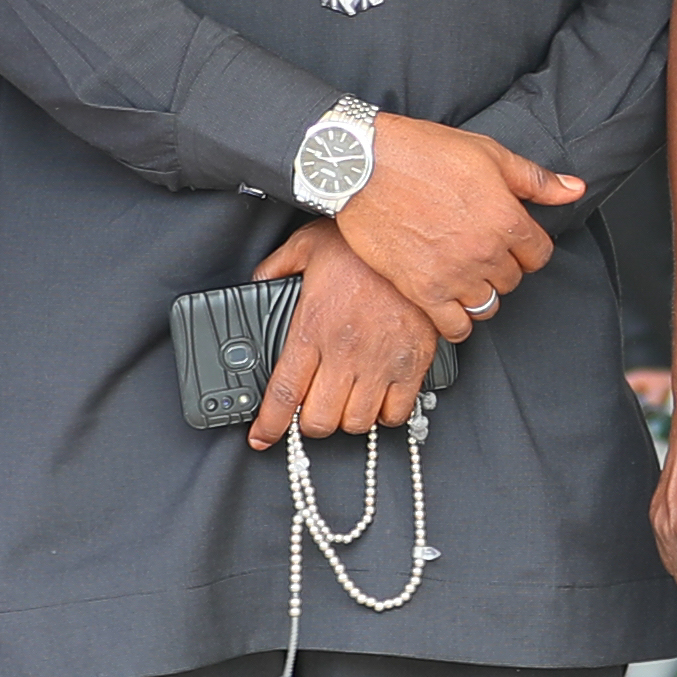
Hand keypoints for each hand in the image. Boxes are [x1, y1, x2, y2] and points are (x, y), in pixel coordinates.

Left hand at [247, 221, 439, 441]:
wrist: (415, 237)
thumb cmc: (363, 241)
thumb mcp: (306, 246)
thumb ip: (277, 268)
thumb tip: (260, 281)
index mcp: (312, 329)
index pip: (284, 394)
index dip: (269, 426)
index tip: (261, 438)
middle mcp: (344, 352)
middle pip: (319, 420)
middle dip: (311, 423)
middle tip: (312, 409)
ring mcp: (381, 361)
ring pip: (357, 422)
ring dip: (347, 418)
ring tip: (345, 401)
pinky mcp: (413, 363)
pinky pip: (397, 413)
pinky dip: (385, 414)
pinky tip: (379, 398)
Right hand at [327, 112, 581, 319]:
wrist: (363, 165)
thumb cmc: (422, 152)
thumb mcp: (488, 154)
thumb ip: (536, 179)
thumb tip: (575, 189)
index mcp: (506, 218)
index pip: (540, 254)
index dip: (528, 246)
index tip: (512, 240)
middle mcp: (485, 252)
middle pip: (514, 279)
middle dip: (503, 266)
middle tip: (481, 250)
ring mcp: (454, 274)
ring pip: (488, 305)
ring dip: (481, 292)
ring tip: (465, 274)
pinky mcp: (422, 290)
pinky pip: (456, 328)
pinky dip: (458, 322)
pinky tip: (450, 304)